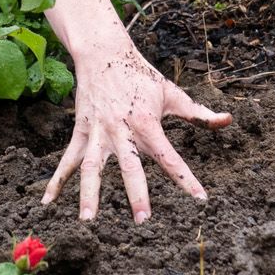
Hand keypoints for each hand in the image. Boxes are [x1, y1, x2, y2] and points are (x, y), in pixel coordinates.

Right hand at [42, 43, 232, 221]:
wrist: (103, 54)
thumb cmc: (141, 76)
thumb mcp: (172, 94)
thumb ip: (199, 114)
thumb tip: (228, 121)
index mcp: (146, 123)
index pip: (169, 156)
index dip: (186, 178)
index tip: (200, 198)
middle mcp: (121, 130)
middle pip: (130, 167)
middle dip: (137, 194)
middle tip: (143, 220)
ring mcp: (97, 133)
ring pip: (92, 168)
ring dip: (88, 194)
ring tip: (87, 220)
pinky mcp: (80, 132)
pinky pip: (67, 160)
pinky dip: (56, 181)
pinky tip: (46, 203)